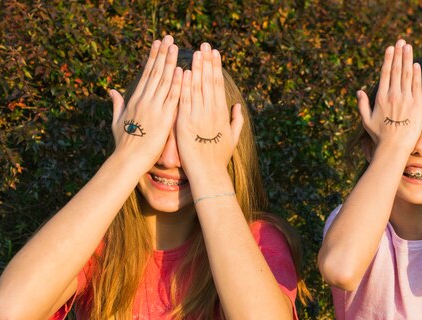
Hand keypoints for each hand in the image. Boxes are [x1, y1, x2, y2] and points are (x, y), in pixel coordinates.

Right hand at [110, 35, 182, 171]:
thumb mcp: (116, 121)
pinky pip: (172, 99)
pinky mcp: (164, 120)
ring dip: (170, 63)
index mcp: (134, 101)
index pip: (145, 75)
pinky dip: (177, 85)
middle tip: (168, 38)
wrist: (128, 161)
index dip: (152, 59)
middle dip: (162, 54)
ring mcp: (154, 109)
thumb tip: (112, 90)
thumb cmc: (123, 144)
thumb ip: (117, 104)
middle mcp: (144, 101)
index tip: (157, 45)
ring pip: (164, 82)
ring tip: (175, 47)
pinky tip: (182, 71)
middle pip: (155, 73)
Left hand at [176, 43, 242, 184]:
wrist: (208, 174)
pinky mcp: (185, 123)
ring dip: (196, 68)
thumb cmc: (219, 158)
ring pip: (197, 87)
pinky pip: (184, 100)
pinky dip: (184, 86)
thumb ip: (236, 121)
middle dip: (207, 61)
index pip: (218, 84)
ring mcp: (198, 116)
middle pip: (209, 81)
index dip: (216, 67)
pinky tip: (184, 72)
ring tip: (195, 52)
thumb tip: (238, 106)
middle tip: (205, 44)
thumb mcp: (233, 138)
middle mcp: (211, 111)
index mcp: (221, 113)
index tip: (214, 53)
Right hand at [357, 39, 421, 153]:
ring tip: (409, 47)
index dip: (388, 59)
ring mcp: (406, 100)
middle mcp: (393, 96)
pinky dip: (419, 75)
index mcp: (381, 98)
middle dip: (399, 54)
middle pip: (396, 70)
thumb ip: (362, 104)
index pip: (385, 74)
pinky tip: (419, 64)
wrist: (394, 148)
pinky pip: (418, 87)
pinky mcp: (417, 106)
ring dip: (408, 59)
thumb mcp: (366, 121)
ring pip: (407, 75)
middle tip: (402, 41)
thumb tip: (359, 91)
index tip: (390, 48)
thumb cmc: (379, 137)